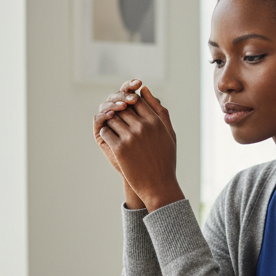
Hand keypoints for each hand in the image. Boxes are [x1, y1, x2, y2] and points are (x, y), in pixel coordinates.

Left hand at [96, 81, 183, 212]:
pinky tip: (111, 139)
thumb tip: (145, 90)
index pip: (138, 100)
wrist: (159, 186)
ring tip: (115, 130)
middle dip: (119, 112)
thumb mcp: (169, 133)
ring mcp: (131, 137)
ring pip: (112, 118)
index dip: (131, 104)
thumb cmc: (166, 160)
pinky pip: (106, 132)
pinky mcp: (119, 148)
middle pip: (123, 108)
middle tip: (119, 120)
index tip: (129, 113)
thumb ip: (159, 110)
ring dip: (111, 122)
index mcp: (156, 122)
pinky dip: (106, 133)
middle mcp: (143, 127)